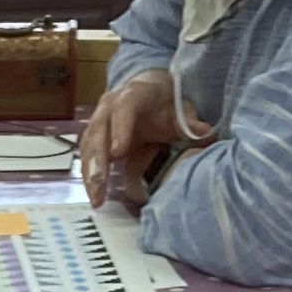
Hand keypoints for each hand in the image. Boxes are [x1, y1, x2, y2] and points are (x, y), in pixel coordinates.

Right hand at [81, 63, 182, 208]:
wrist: (148, 92)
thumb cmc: (165, 103)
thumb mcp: (180, 108)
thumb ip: (189, 121)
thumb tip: (204, 133)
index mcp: (133, 94)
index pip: (123, 108)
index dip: (119, 129)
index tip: (118, 152)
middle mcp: (109, 106)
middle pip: (98, 131)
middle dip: (97, 160)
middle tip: (99, 185)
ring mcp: (99, 121)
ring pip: (89, 146)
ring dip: (90, 173)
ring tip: (96, 199)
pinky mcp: (94, 138)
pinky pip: (87, 156)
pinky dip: (89, 176)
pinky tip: (95, 196)